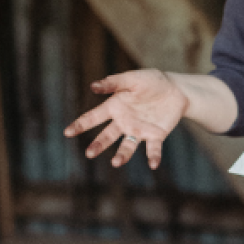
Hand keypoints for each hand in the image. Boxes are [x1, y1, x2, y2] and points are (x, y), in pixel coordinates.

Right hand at [63, 69, 186, 168]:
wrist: (176, 90)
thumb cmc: (152, 81)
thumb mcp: (133, 78)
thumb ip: (114, 83)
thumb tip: (93, 87)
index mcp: (115, 107)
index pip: (94, 117)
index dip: (80, 124)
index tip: (67, 132)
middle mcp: (124, 122)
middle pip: (107, 135)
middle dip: (98, 144)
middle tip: (89, 153)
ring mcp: (139, 130)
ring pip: (127, 146)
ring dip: (122, 155)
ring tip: (116, 162)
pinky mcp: (155, 136)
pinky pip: (152, 148)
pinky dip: (152, 156)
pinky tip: (153, 164)